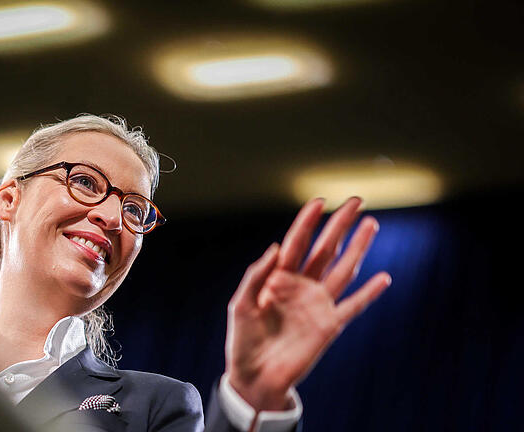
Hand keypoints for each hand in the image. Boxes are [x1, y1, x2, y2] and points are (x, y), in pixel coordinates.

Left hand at [225, 197, 391, 410]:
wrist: (255, 377)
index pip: (297, 242)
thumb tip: (276, 247)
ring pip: (343, 269)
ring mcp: (318, 304)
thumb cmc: (243, 341)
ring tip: (371, 224)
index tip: (319, 201)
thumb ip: (256, 275)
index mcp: (278, 278)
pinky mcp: (329, 326)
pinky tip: (383, 277)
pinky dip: (369, 293)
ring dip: (358, 248)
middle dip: (340, 224)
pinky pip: (353, 306)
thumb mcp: (241, 305)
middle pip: (325, 249)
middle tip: (356, 201)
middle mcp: (301, 286)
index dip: (307, 221)